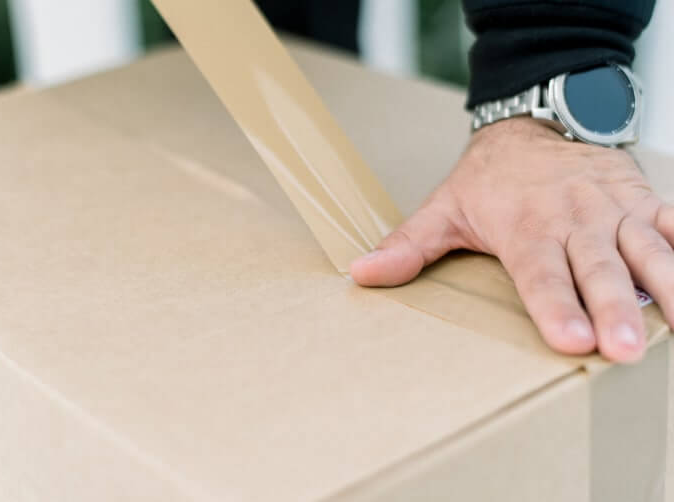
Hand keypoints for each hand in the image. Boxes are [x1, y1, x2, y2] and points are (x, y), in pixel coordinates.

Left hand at [351, 117, 673, 362]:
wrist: (534, 122)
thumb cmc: (489, 179)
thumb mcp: (443, 208)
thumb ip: (408, 245)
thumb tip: (360, 273)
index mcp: (524, 226)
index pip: (539, 273)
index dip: (554, 306)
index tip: (569, 340)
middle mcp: (573, 218)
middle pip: (596, 269)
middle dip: (614, 308)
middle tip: (624, 348)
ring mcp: (612, 209)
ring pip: (645, 249)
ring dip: (666, 286)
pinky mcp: (641, 202)